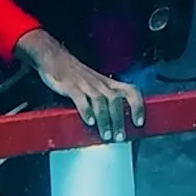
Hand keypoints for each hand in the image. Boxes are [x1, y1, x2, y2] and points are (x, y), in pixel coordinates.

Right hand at [14, 30, 145, 141]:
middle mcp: (100, 83)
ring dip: (105, 119)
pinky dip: (86, 111)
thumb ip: (105, 98)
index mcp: (108, 83)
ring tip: (107, 136)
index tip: (139, 122)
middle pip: (115, 100)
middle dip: (119, 119)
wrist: (55, 57)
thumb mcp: (96, 83)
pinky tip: (89, 122)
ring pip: (100, 101)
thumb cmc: (76, 74)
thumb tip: (116, 121)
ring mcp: (86, 84)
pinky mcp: (71, 86)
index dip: (138, 106)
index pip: (131, 91)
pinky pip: (81, 99)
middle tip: (120, 137)